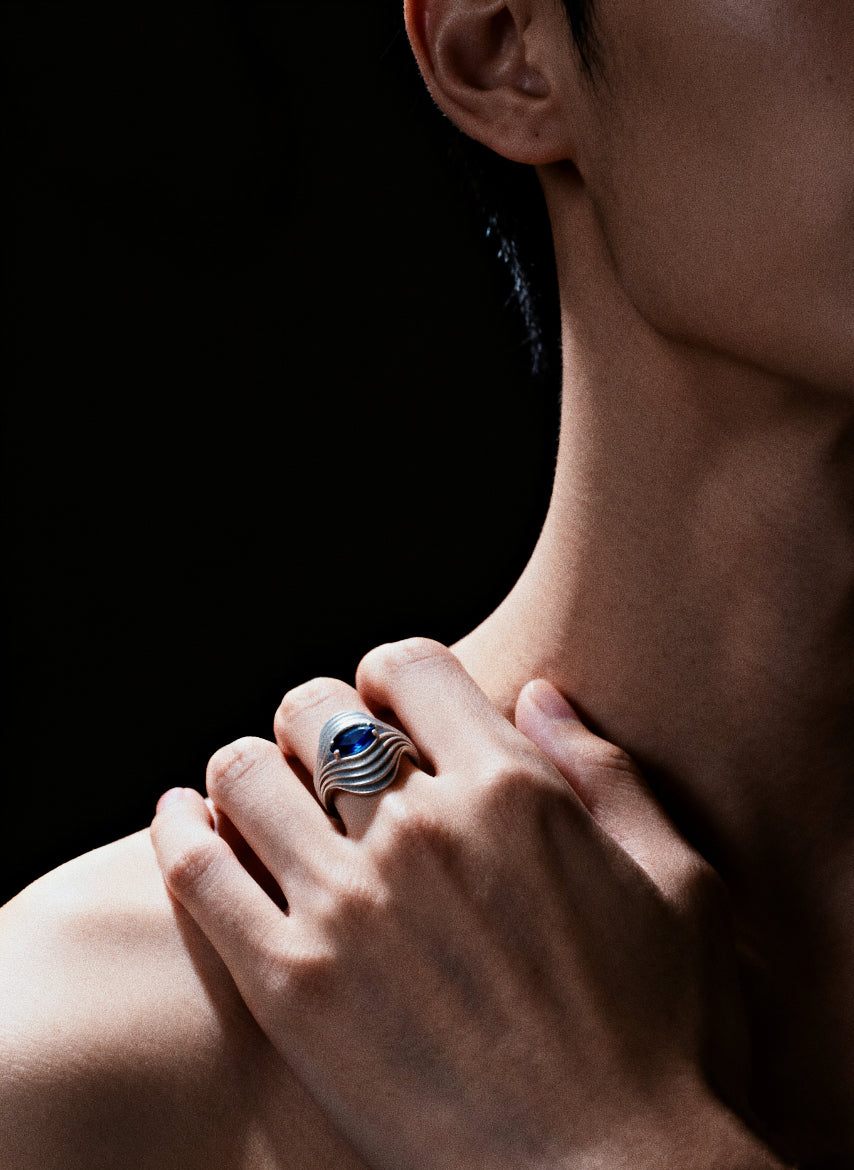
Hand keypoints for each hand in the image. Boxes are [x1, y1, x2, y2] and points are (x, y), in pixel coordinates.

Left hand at [151, 639, 788, 1169]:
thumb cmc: (664, 1036)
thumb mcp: (677, 882)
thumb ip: (604, 773)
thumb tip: (539, 696)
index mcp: (510, 791)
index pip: (410, 667)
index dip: (391, 673)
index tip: (387, 700)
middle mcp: (419, 829)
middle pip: (319, 712)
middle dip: (318, 716)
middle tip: (322, 750)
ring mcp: (346, 905)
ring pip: (249, 776)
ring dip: (249, 767)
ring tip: (256, 785)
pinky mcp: (290, 984)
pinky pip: (201, 874)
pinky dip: (182, 831)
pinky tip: (184, 820)